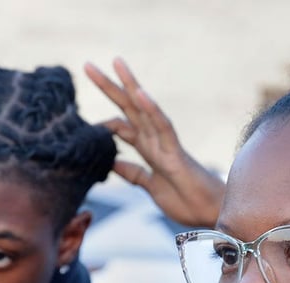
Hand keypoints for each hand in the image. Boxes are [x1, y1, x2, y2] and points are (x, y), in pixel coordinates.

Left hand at [84, 58, 224, 227]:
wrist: (210, 214)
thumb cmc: (186, 201)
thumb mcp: (150, 187)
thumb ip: (134, 173)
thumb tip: (112, 163)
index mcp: (148, 150)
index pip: (122, 127)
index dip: (102, 120)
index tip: (79, 118)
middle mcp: (155, 141)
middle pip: (128, 109)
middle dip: (109, 87)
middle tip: (87, 66)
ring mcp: (165, 144)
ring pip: (144, 109)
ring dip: (130, 85)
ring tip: (116, 62)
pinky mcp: (176, 153)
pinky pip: (164, 127)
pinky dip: (152, 110)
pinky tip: (140, 93)